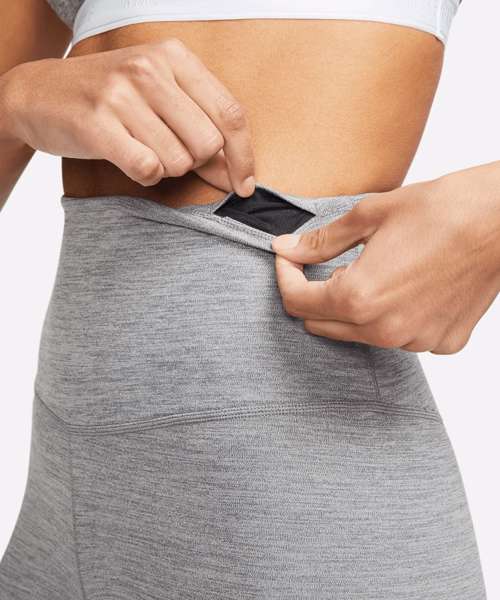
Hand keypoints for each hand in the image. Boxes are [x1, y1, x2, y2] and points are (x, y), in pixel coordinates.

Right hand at [0, 38, 254, 194]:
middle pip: (207, 143)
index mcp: (174, 56)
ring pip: (178, 161)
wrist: (38, 93)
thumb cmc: (109, 98)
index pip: (230, 114)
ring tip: (142, 149)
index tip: (244, 185)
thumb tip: (236, 174)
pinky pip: (147, 169)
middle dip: (195, 162)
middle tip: (169, 153)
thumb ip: (200, 124)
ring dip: (166, 168)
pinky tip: (129, 159)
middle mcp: (150, 69)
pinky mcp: (98, 122)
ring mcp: (122, 93)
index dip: (243, 157)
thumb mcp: (158, 93)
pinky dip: (144, 174)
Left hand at [272, 162, 499, 353]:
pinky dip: (390, 316)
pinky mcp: (441, 342)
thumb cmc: (442, 210)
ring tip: (371, 271)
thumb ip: (321, 241)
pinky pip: (399, 336)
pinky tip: (404, 287)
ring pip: (359, 334)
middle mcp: (384, 329)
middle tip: (322, 265)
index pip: (297, 302)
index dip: (285, 277)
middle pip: (322, 324)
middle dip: (313, 295)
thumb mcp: (369, 216)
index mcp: (360, 297)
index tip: (288, 259)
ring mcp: (416, 340)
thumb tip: (286, 248)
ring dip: (352, 308)